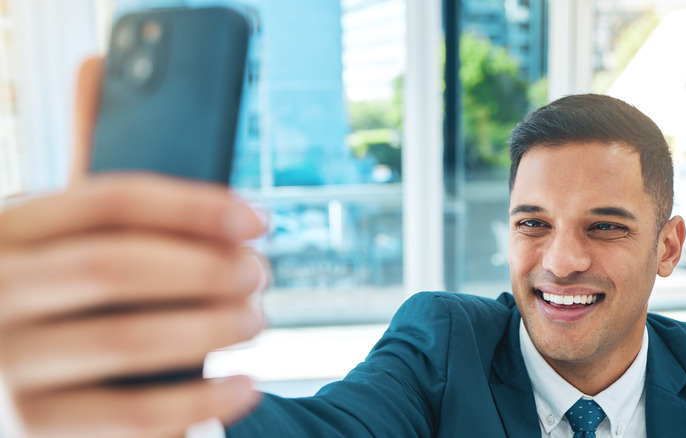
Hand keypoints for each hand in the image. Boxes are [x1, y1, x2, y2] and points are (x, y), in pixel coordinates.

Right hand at [0, 58, 268, 437]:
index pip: (106, 200)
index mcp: (8, 230)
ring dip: (211, 327)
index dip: (194, 205)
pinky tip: (244, 387)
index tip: (257, 220)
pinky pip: (130, 419)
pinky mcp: (36, 429)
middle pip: (117, 267)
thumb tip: (100, 65)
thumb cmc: (54, 290)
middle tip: (260, 273)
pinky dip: (199, 403)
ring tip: (257, 319)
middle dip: (206, 269)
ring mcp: (11, 366)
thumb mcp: (56, 229)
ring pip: (127, 340)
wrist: (6, 383)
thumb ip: (87, 164)